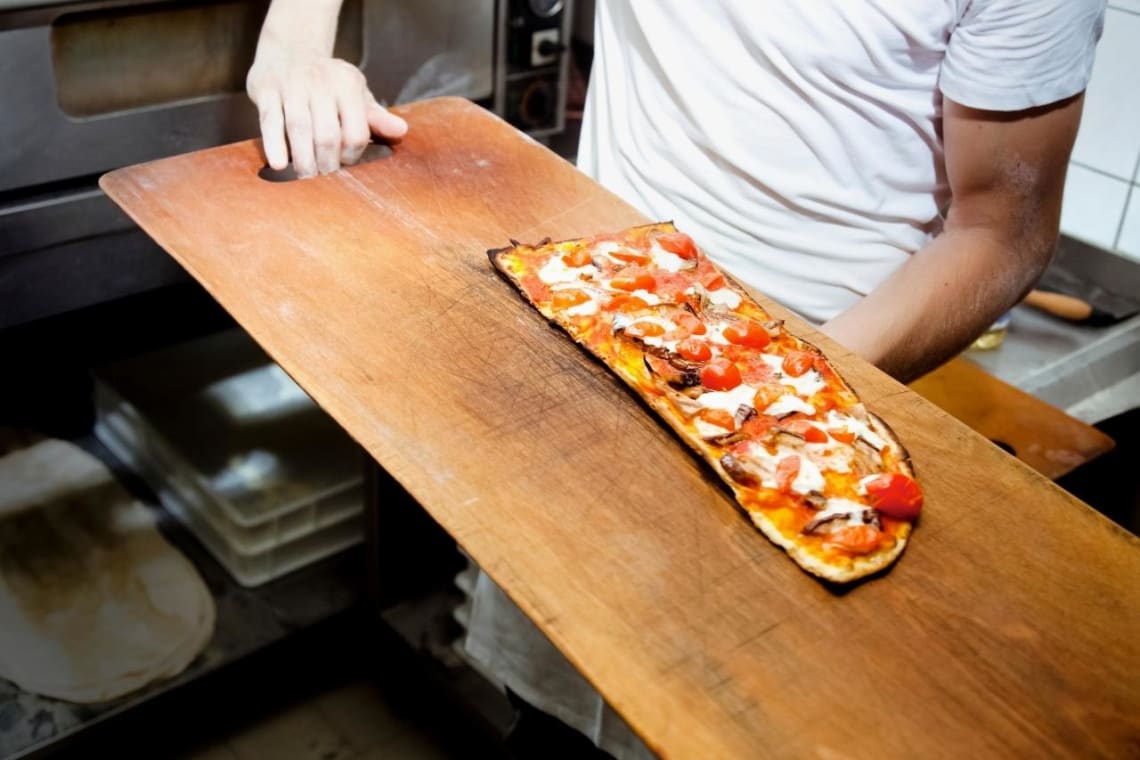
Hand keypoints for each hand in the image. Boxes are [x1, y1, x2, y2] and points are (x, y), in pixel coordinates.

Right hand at [246, 53, 406, 177]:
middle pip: (327, 135)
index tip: (344, 163)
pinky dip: (275, 145)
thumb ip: (376, 117)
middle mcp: (321, 81)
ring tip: (306, 177)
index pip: (356, 132)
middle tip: (323, 179)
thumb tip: (402, 131)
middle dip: (327, 163)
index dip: (351, 155)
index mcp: (348, 84)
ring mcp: (292, 84)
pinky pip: (270, 121)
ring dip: (304, 160)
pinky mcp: (266, 88)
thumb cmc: (328, 83)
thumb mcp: (356, 94)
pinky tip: (279, 164)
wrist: (289, 51)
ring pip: (300, 130)